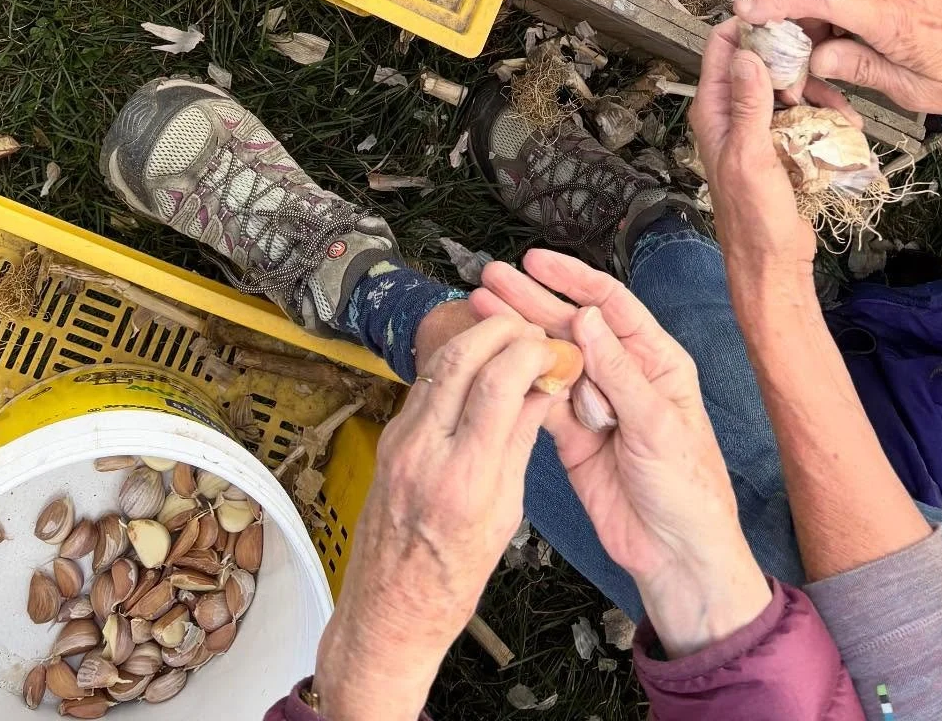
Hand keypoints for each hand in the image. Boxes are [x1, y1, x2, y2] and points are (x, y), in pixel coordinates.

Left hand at [312, 314, 558, 720]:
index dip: (529, 351)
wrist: (390, 610)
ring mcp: (400, 442)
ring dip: (477, 341)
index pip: (498, 384)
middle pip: (462, 357)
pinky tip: (480, 371)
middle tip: (531, 330)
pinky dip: (456, 367)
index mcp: (464, 479)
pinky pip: (426, 387)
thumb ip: (520, 443)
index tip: (551, 348)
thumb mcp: (505, 516)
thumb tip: (545, 389)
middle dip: (501, 329)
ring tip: (510, 343)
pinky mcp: (390, 439)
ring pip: (439, 365)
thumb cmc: (452, 580)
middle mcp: (425, 452)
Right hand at [471, 249, 770, 655]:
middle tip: (492, 278)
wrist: (674, 553)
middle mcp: (621, 374)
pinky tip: (492, 360)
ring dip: (517, 335)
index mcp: (655, 360)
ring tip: (480, 307)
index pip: (610, 304)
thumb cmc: (688, 487)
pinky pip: (541, 401)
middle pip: (570, 325)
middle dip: (531, 300)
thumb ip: (619, 373)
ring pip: (549, 360)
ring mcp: (594, 404)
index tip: (536, 261)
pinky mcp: (572, 436)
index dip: (572, 278)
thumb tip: (588, 317)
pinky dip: (517, 383)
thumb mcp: (658, 425)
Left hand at [690, 27, 825, 289]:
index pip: (721, 49)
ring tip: (840, 104)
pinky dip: (822, 114)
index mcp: (713, 111)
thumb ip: (748, 105)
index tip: (784, 19)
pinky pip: (801, 116)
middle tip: (821, 61)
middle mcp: (731, 114)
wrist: (774, 264)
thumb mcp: (751, 156)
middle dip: (790, 58)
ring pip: (785, 89)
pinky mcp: (781, 146)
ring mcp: (757, 130)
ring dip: (813, 90)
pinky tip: (846, 122)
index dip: (748, 28)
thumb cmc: (754, 218)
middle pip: (758, 63)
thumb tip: (745, 53)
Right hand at [734, 0, 941, 121]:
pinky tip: (857, 28)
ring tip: (826, 45)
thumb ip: (856, 68)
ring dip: (826, 8)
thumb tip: (812, 59)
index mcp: (894, 18)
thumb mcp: (910, 91)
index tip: (745, 10)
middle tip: (784, 47)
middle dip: (798, 14)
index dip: (777, 0)